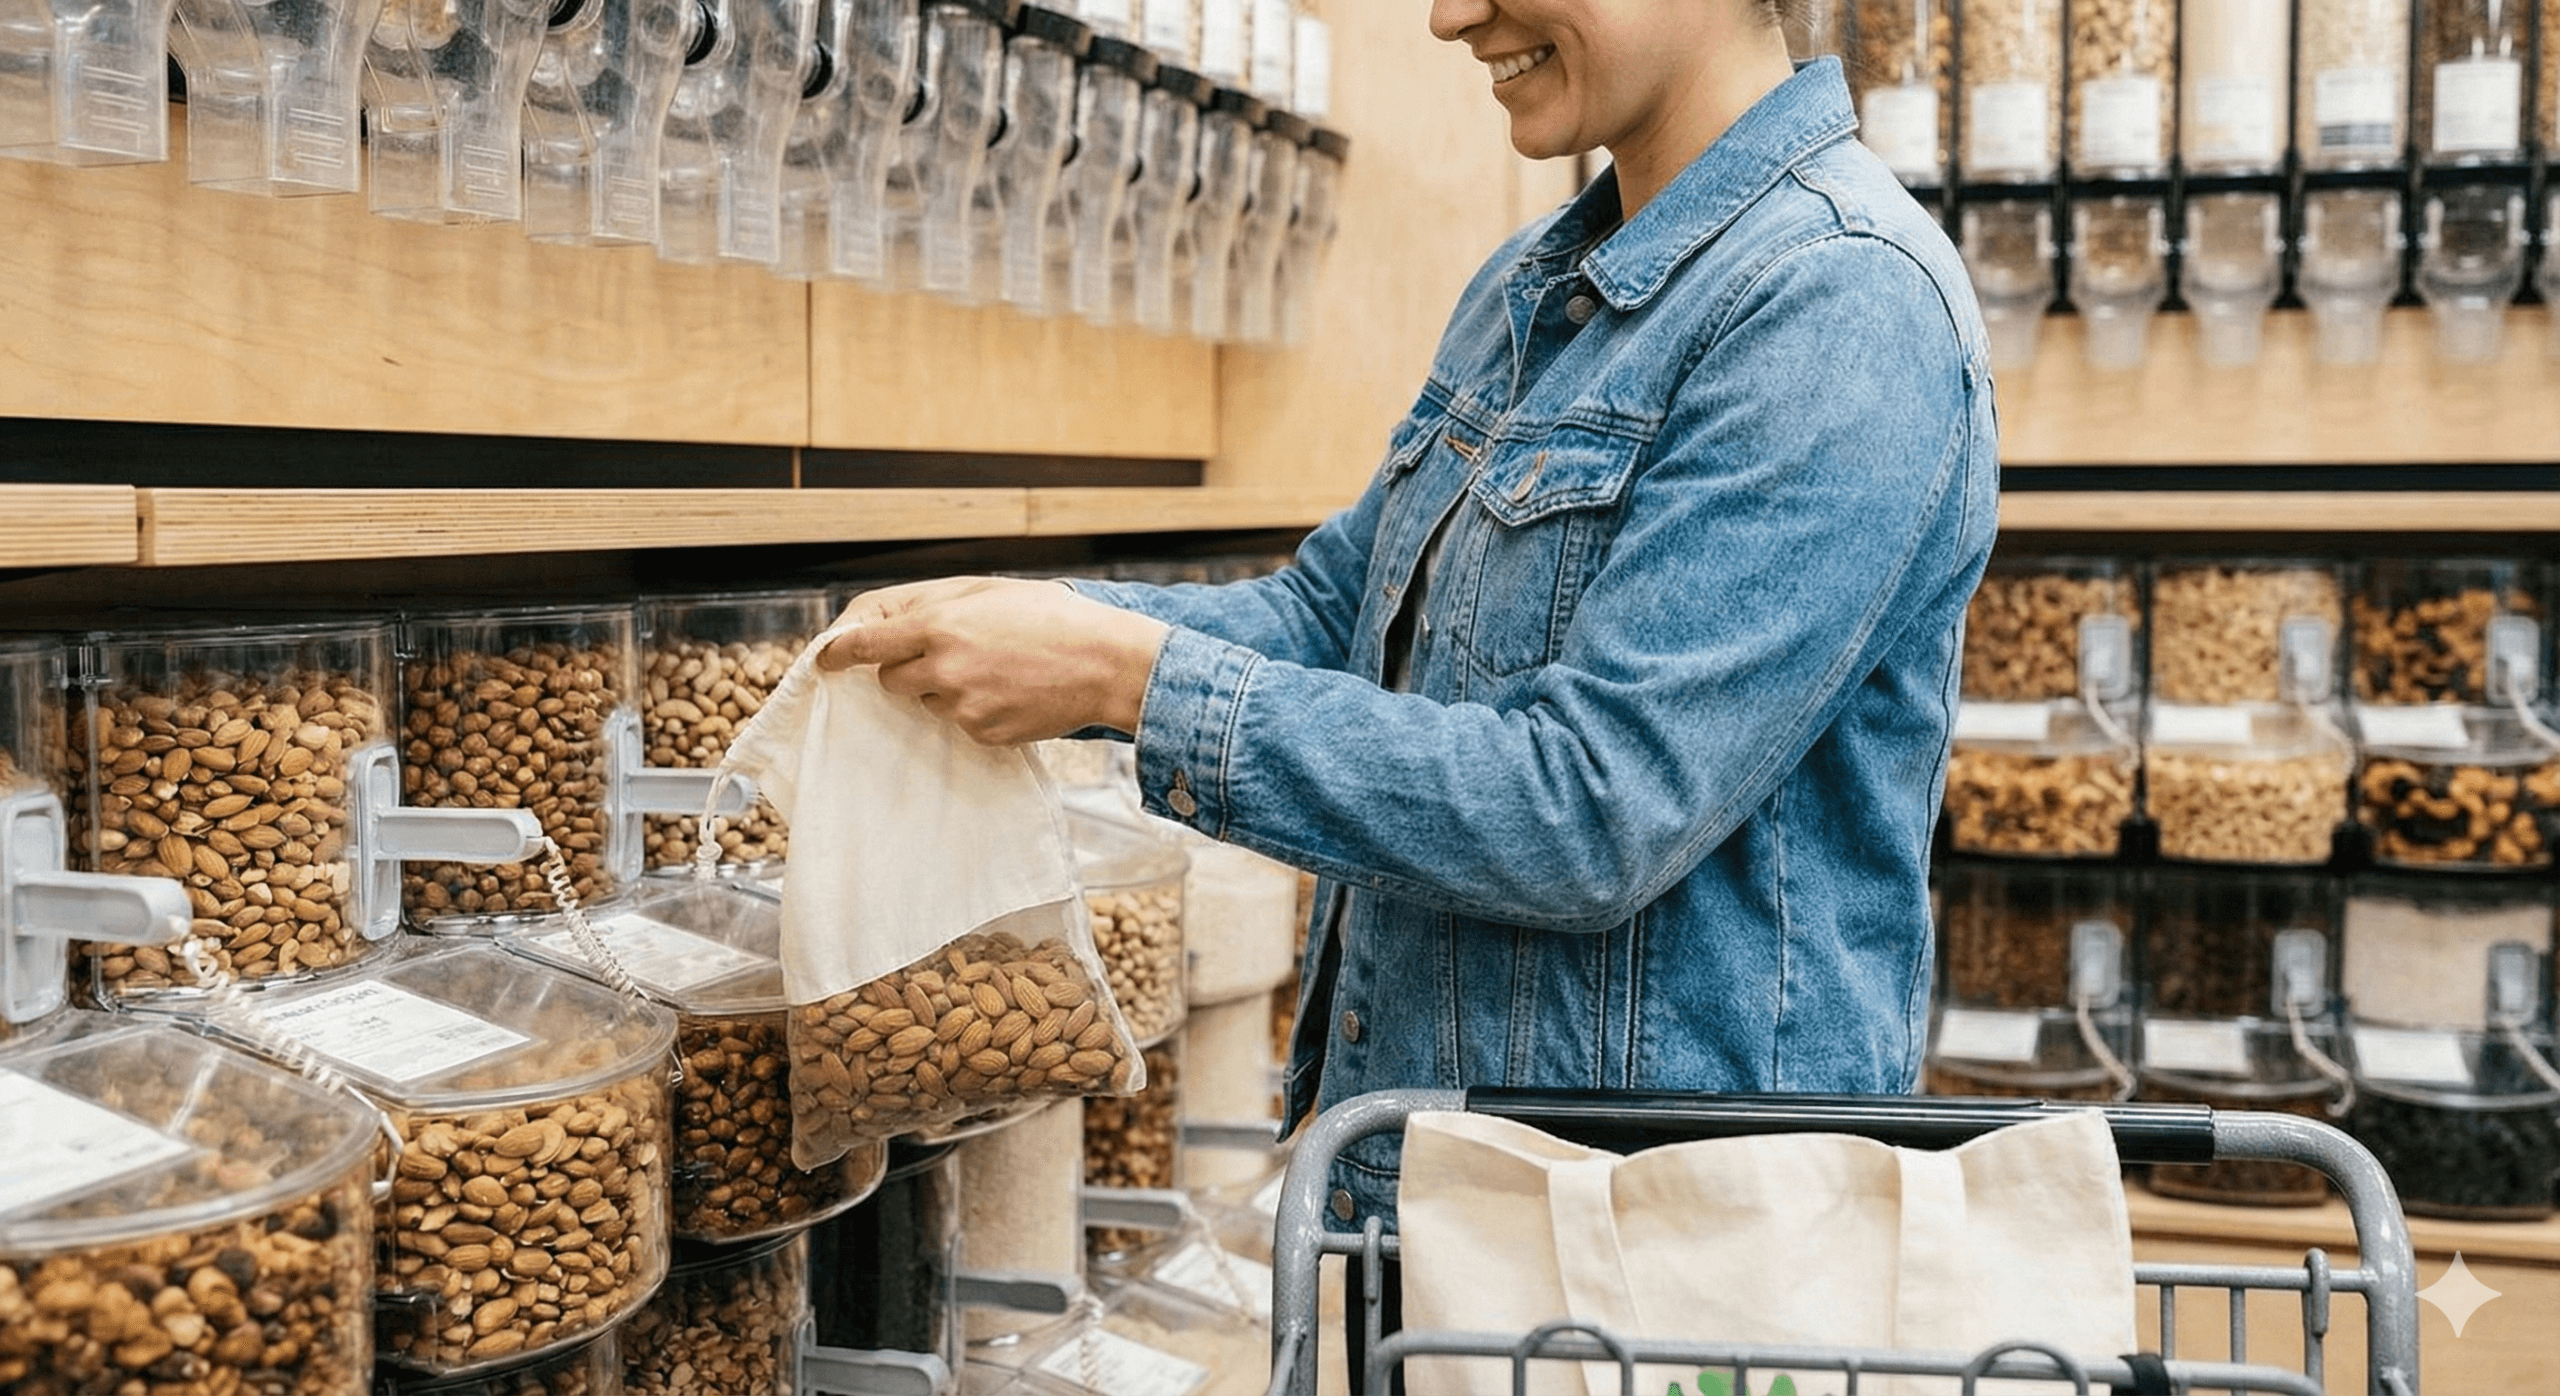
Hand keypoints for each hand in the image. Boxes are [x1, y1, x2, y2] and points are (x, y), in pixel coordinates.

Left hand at [819, 577, 1170, 744]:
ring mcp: (963, 707)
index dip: (838, 652)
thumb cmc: (1050, 617)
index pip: (864, 644)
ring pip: (929, 702)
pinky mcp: (985, 733)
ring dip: (945, 689)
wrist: (1106, 663)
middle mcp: (943, 669)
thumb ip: (929, 604)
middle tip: (945, 655)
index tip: (826, 660)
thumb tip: (880, 622)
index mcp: (938, 625)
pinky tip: (1010, 691)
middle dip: (905, 669)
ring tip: (995, 669)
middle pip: (891, 680)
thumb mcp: (986, 591)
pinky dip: (977, 709)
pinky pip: (962, 724)